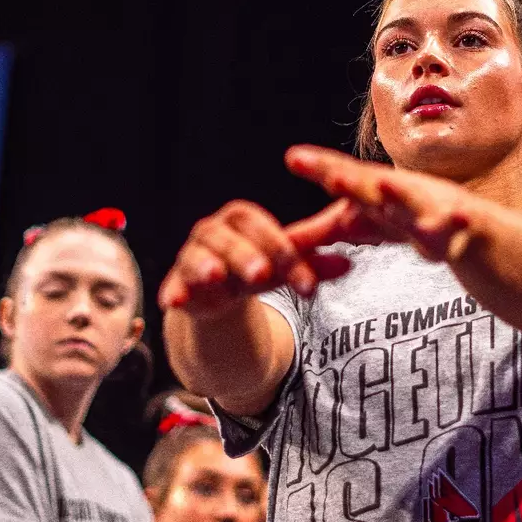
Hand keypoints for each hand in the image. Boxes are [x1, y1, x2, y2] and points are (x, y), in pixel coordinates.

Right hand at [157, 199, 356, 317]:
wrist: (220, 289)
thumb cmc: (257, 268)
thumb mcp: (286, 270)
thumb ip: (314, 267)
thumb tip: (350, 263)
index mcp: (243, 219)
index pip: (265, 229)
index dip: (285, 253)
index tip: (306, 283)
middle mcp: (213, 230)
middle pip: (228, 238)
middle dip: (246, 255)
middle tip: (262, 273)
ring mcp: (191, 254)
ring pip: (196, 256)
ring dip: (205, 265)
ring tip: (215, 276)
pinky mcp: (176, 281)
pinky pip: (172, 285)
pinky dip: (172, 291)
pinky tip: (173, 302)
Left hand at [284, 145, 481, 261]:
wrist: (469, 225)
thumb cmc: (408, 217)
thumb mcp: (361, 225)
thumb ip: (320, 232)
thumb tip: (280, 238)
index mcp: (374, 191)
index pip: (343, 177)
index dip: (319, 168)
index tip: (293, 157)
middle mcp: (399, 192)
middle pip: (372, 186)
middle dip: (352, 181)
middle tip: (331, 175)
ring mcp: (429, 207)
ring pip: (412, 202)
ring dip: (399, 194)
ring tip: (385, 185)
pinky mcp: (455, 227)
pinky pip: (455, 226)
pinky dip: (456, 222)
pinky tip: (456, 219)